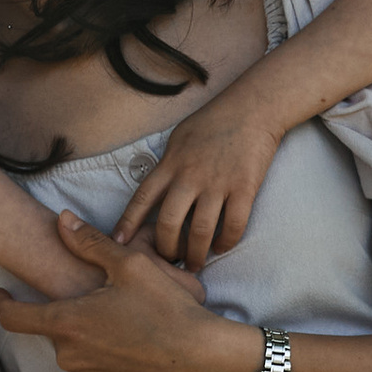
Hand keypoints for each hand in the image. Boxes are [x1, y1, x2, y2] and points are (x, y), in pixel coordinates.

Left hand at [0, 213, 255, 371]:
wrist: (202, 359)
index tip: (0, 296)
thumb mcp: (131, 265)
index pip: (13, 316)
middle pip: (56, 333)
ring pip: (77, 357)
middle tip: (107, 307)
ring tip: (127, 331)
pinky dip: (105, 368)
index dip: (2, 303)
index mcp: (67, 322)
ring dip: (90, 344)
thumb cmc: (167, 308)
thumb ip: (90, 243)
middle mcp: (69, 357)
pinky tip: (132, 355)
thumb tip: (61, 220)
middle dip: (72, 319)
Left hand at [114, 90, 286, 268]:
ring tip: (194, 264)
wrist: (252, 107)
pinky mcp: (244, 187)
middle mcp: (189, 176)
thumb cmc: (214, 121)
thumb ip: (168, 164)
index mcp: (170, 163)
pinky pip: (233, 224)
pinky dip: (226, 242)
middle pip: (168, 222)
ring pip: (200, 231)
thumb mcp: (179, 138)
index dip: (128, 223)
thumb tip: (157, 187)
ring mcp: (217, 183)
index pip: (142, 198)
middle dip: (165, 249)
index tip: (118, 243)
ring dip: (195, 254)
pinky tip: (221, 247)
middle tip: (168, 261)